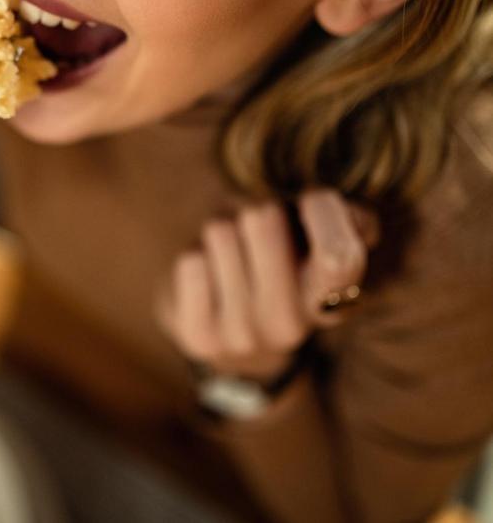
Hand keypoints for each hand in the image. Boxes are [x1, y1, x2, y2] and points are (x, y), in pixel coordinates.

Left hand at [157, 188, 379, 383]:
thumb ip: (343, 222)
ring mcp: (243, 336)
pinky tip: (209, 274)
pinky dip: (195, 254)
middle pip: (262, 220)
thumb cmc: (281, 267)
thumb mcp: (317, 245)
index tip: (310, 199)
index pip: (338, 256)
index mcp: (332, 302)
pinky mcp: (199, 336)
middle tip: (257, 228)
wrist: (233, 337)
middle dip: (257, 209)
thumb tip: (346, 214)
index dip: (323, 212)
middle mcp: (290, 326)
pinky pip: (191, 262)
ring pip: (219, 232)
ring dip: (221, 229)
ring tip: (232, 253)